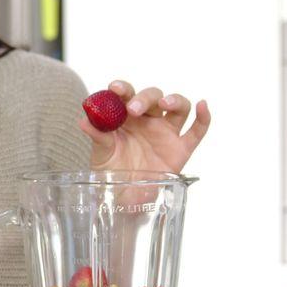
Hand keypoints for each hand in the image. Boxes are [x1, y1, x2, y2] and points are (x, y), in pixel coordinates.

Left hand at [80, 80, 210, 172]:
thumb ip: (97, 136)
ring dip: (174, 100)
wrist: (123, 198)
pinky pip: (197, 130)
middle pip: (153, 97)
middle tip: (133, 109)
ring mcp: (166, 133)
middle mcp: (148, 120)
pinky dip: (204, 117)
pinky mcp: (181, 148)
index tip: (115, 88)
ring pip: (178, 107)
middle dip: (144, 98)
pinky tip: (203, 106)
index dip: (123, 88)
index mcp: (127, 117)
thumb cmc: (111, 171)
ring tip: (165, 104)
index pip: (128, 95)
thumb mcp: (101, 154)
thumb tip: (83, 121)